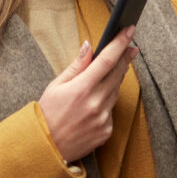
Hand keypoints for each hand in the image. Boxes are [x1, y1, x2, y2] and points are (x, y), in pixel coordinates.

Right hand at [40, 27, 137, 163]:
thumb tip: (89, 46)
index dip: (120, 43)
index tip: (129, 30)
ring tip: (108, 74)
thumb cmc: (47, 114)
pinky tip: (94, 105)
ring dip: (114, 80)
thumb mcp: (56, 86)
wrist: (45, 147)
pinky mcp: (106, 131)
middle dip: (125, 58)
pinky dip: (106, 103)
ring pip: (115, 92)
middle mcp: (95, 103)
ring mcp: (103, 119)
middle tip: (131, 47)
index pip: (107, 60)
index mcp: (81, 88)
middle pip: (117, 74)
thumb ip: (76, 66)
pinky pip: (111, 111)